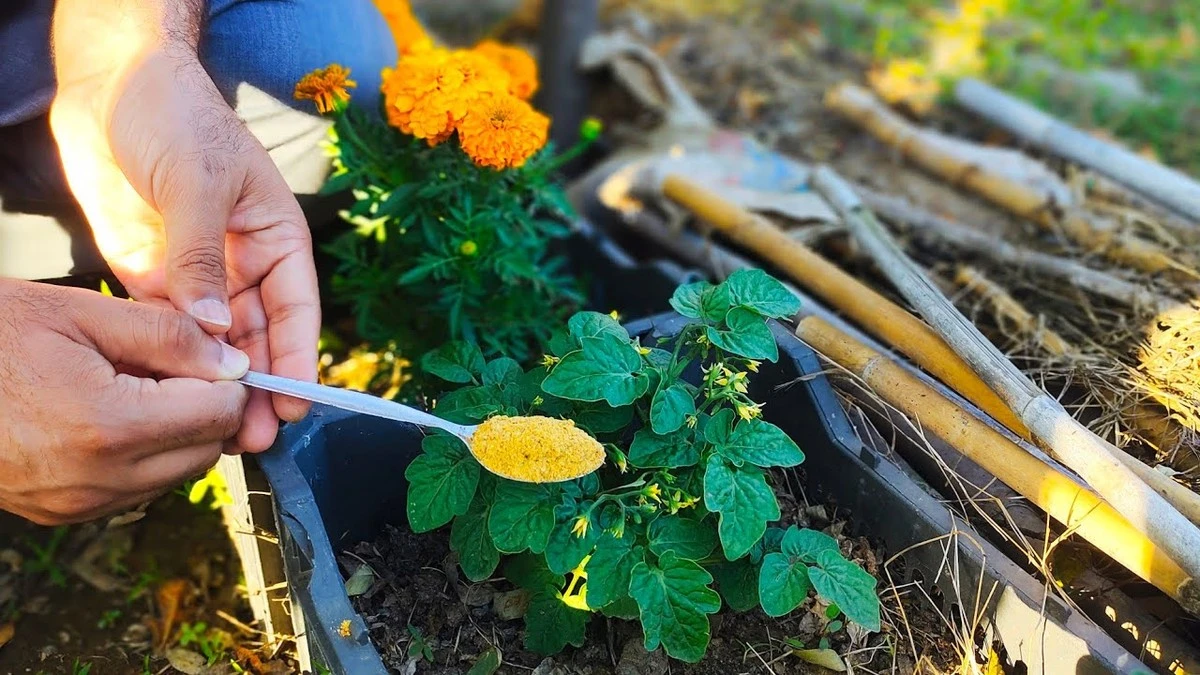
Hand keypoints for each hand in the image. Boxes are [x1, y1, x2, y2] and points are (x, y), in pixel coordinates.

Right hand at [0, 279, 249, 524]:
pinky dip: (141, 455)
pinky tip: (108, 412)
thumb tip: (235, 364)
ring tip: (132, 384)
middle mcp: (98, 479)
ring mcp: (77, 504)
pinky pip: (135, 489)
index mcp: (109, 426)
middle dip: (205, 407)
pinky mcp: (61, 513)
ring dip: (175, 432)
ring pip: (175, 474)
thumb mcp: (83, 314)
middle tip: (169, 364)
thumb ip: (170, 338)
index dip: (225, 378)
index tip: (207, 352)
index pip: (219, 414)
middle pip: (205, 451)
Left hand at [50, 45, 319, 451]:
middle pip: (260, 338)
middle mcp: (244, 265)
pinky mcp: (155, 279)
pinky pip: (169, 332)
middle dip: (260, 388)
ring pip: (217, 345)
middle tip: (256, 439)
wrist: (115, 88)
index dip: (299, 359)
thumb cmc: (178, 118)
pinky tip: (177, 399)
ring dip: (219, 387)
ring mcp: (199, 276)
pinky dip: (176, 366)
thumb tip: (210, 328)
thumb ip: (201, 255)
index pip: (297, 311)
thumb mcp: (199, 182)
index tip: (295, 403)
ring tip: (219, 435)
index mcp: (277, 240)